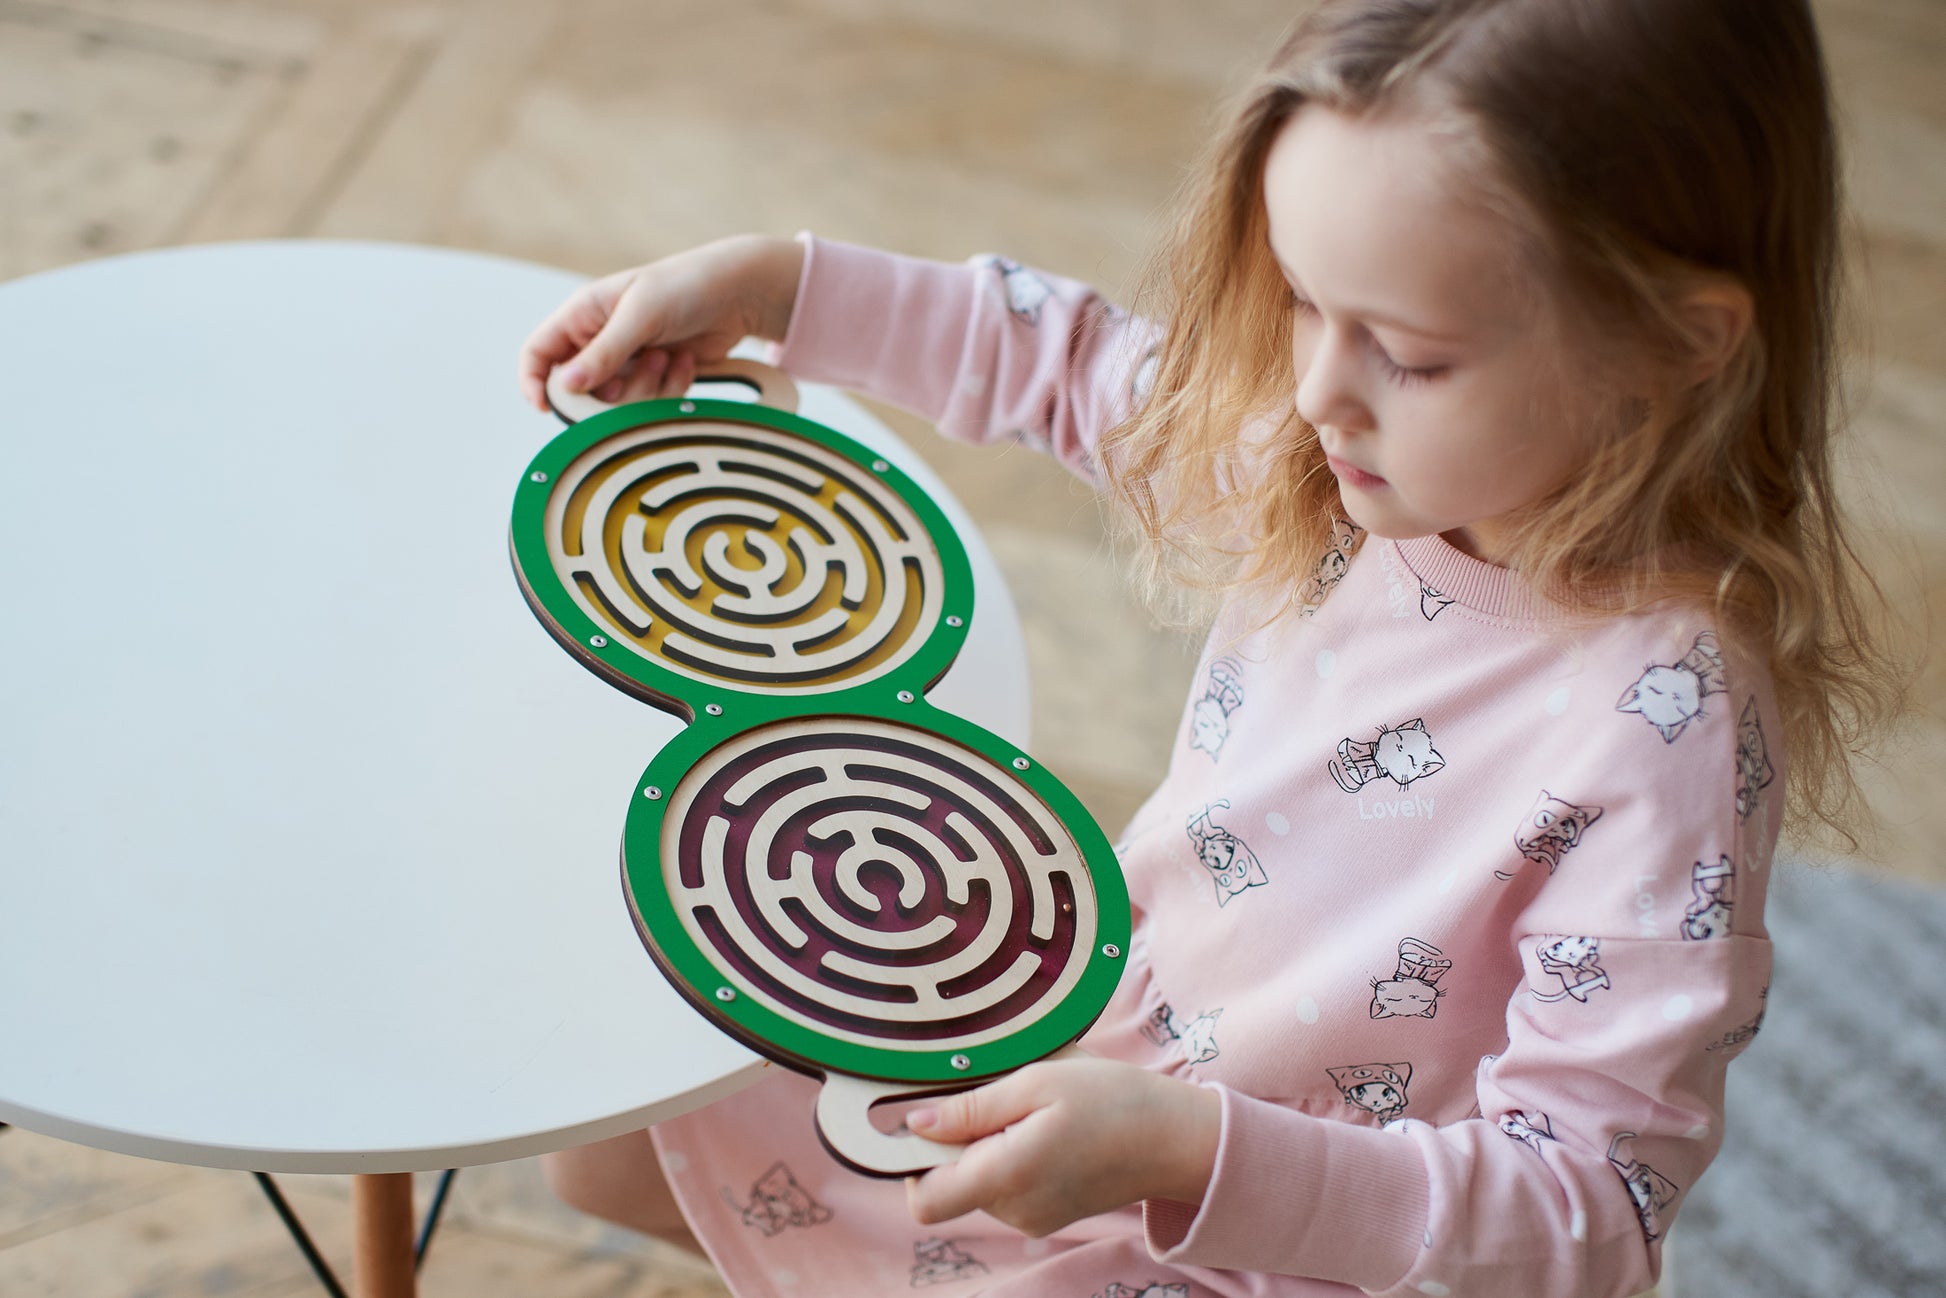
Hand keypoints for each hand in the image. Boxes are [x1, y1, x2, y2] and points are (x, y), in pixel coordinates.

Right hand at [516, 234, 804, 411]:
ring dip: (647, 387)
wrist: (738, 294)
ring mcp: (627, 362)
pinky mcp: (655, 378)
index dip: (534, 382)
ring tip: (669, 355)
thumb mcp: (641, 315)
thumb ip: (604, 352)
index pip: (538, 353)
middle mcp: (599, 341)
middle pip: (580, 391)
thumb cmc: (685, 287)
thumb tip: (565, 385)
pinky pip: (651, 403)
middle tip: (644, 364)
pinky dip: (671, 388)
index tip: (545, 408)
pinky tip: (686, 360)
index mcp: (582, 316)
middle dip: (614, 389)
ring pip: (618, 403)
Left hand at [904, 1056, 1219, 1237]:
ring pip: (979, 1182)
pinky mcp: (1049, 1214)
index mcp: (1006, 1177)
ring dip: (989, 1145)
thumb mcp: (1037, 1081)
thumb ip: (970, 1108)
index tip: (923, 1121)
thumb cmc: (1114, 1100)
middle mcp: (1015, 1210)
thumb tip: (915, 1124)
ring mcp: (1033, 1218)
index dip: (910, 1163)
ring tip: (1033, 1108)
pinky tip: (1048, 1127)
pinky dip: (1013, 1155)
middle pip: (950, 1184)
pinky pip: (1008, 1186)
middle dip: (958, 1141)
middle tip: (999, 1096)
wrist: (1177, 1137)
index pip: (924, 1201)